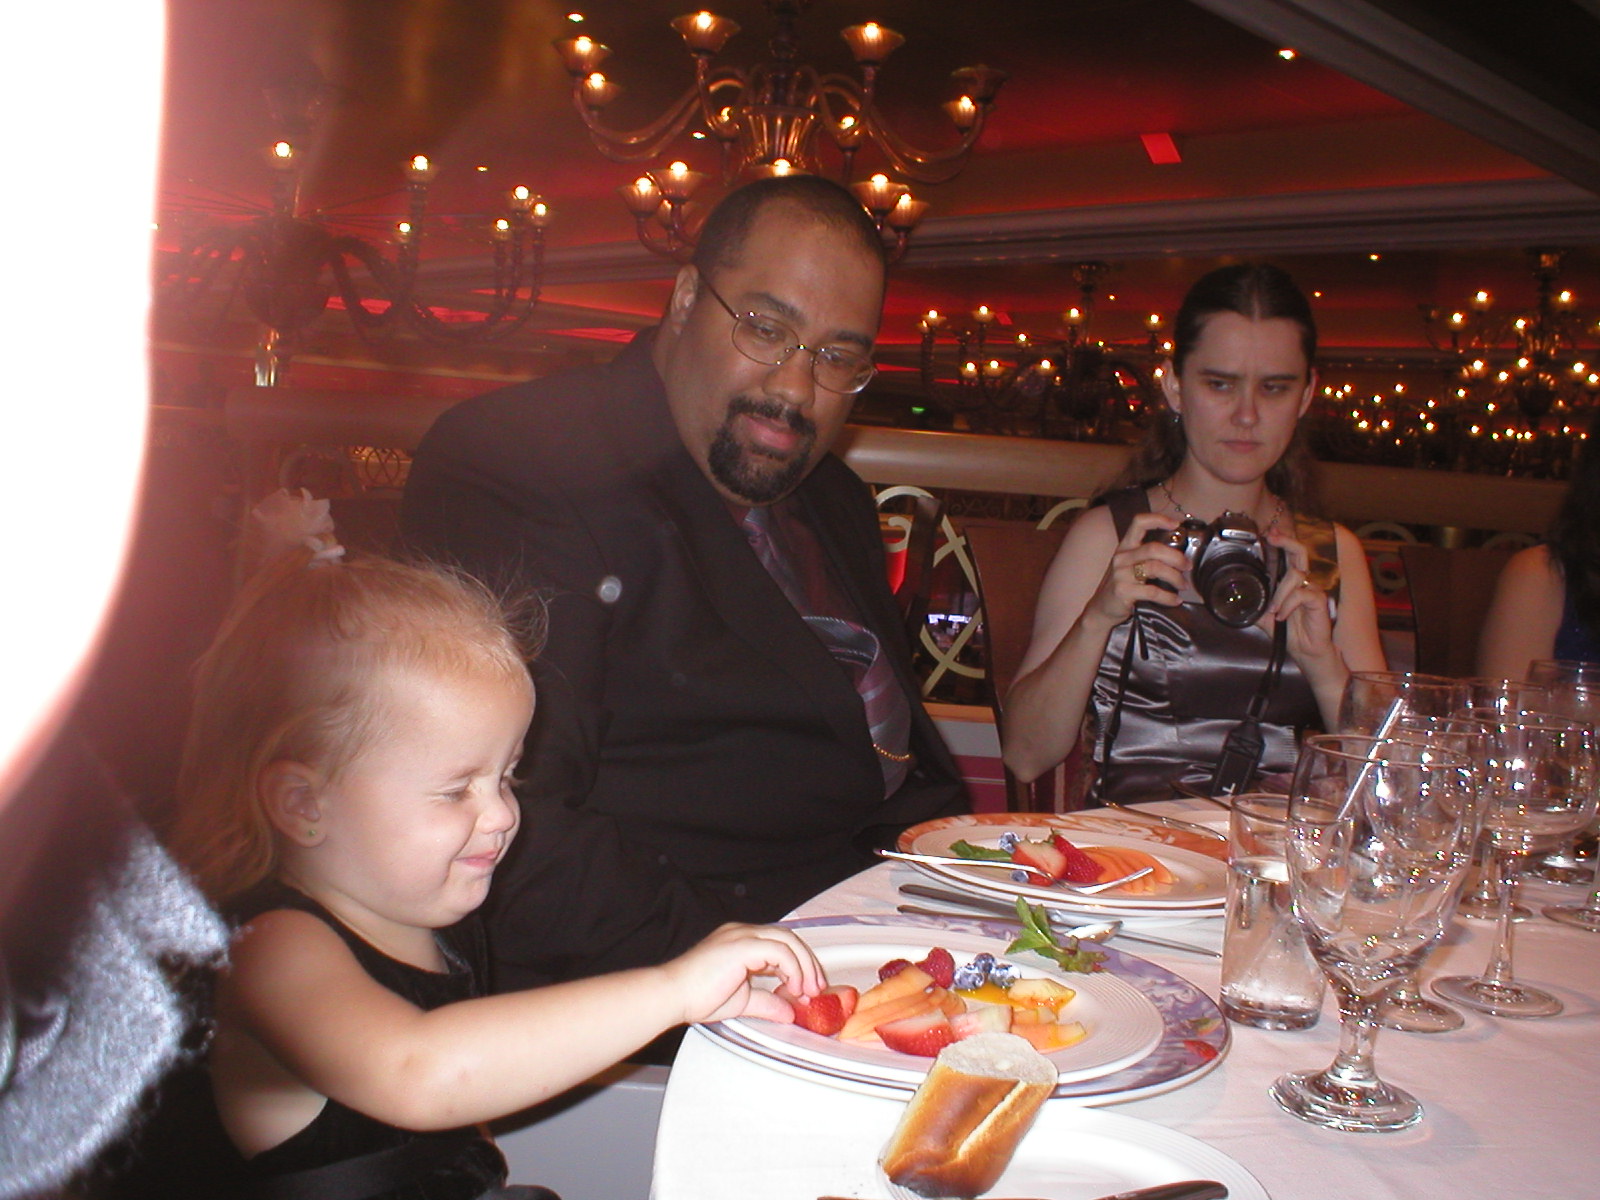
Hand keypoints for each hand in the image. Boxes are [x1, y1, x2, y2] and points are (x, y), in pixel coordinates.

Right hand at [660, 923, 825, 1026]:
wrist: (673, 995)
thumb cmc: (695, 996)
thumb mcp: (742, 1001)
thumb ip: (766, 1003)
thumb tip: (787, 1012)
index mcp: (741, 942)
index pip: (780, 944)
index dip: (800, 964)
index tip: (808, 987)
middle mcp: (742, 933)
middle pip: (789, 938)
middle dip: (808, 963)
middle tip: (817, 987)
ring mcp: (742, 935)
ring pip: (787, 940)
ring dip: (804, 965)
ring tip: (808, 989)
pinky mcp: (742, 944)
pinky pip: (779, 950)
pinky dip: (792, 968)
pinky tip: (793, 986)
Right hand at [1088, 511, 1186, 625]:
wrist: (1102, 608)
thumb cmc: (1122, 585)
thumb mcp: (1130, 566)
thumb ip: (1148, 557)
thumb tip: (1180, 555)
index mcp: (1125, 546)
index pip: (1139, 523)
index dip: (1158, 519)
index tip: (1176, 524)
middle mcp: (1122, 557)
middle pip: (1154, 548)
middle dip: (1176, 557)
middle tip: (1188, 566)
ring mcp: (1120, 574)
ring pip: (1155, 568)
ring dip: (1175, 577)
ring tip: (1183, 585)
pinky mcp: (1123, 591)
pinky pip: (1152, 591)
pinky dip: (1168, 597)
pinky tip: (1175, 600)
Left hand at [1267, 529, 1337, 667]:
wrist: (1305, 652)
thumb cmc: (1289, 633)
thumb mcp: (1264, 617)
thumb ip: (1254, 605)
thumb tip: (1232, 599)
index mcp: (1290, 583)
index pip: (1288, 556)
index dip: (1282, 541)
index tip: (1269, 532)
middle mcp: (1303, 582)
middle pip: (1299, 553)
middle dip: (1287, 541)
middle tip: (1273, 536)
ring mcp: (1313, 589)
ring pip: (1295, 576)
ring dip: (1280, 594)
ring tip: (1275, 612)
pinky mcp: (1320, 601)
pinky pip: (1303, 593)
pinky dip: (1289, 603)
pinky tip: (1283, 616)